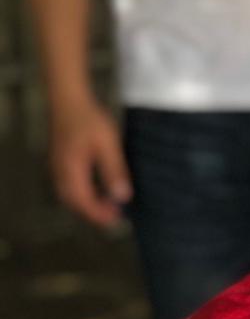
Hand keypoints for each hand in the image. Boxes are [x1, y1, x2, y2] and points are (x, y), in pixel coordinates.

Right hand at [48, 97, 130, 227]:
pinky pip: (67, 185)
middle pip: (73, 201)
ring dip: (87, 204)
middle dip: (93, 212)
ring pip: (69, 194)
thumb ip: (114, 171)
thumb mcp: (108, 145)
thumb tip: (122, 197)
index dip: (99, 214)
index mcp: (71, 169)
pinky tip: (97, 191)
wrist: (68, 99)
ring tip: (108, 207)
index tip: (116, 219)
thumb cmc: (89, 119)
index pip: (83, 201)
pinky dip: (82, 194)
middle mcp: (60, 170)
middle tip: (115, 217)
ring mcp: (57, 165)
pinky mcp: (60, 160)